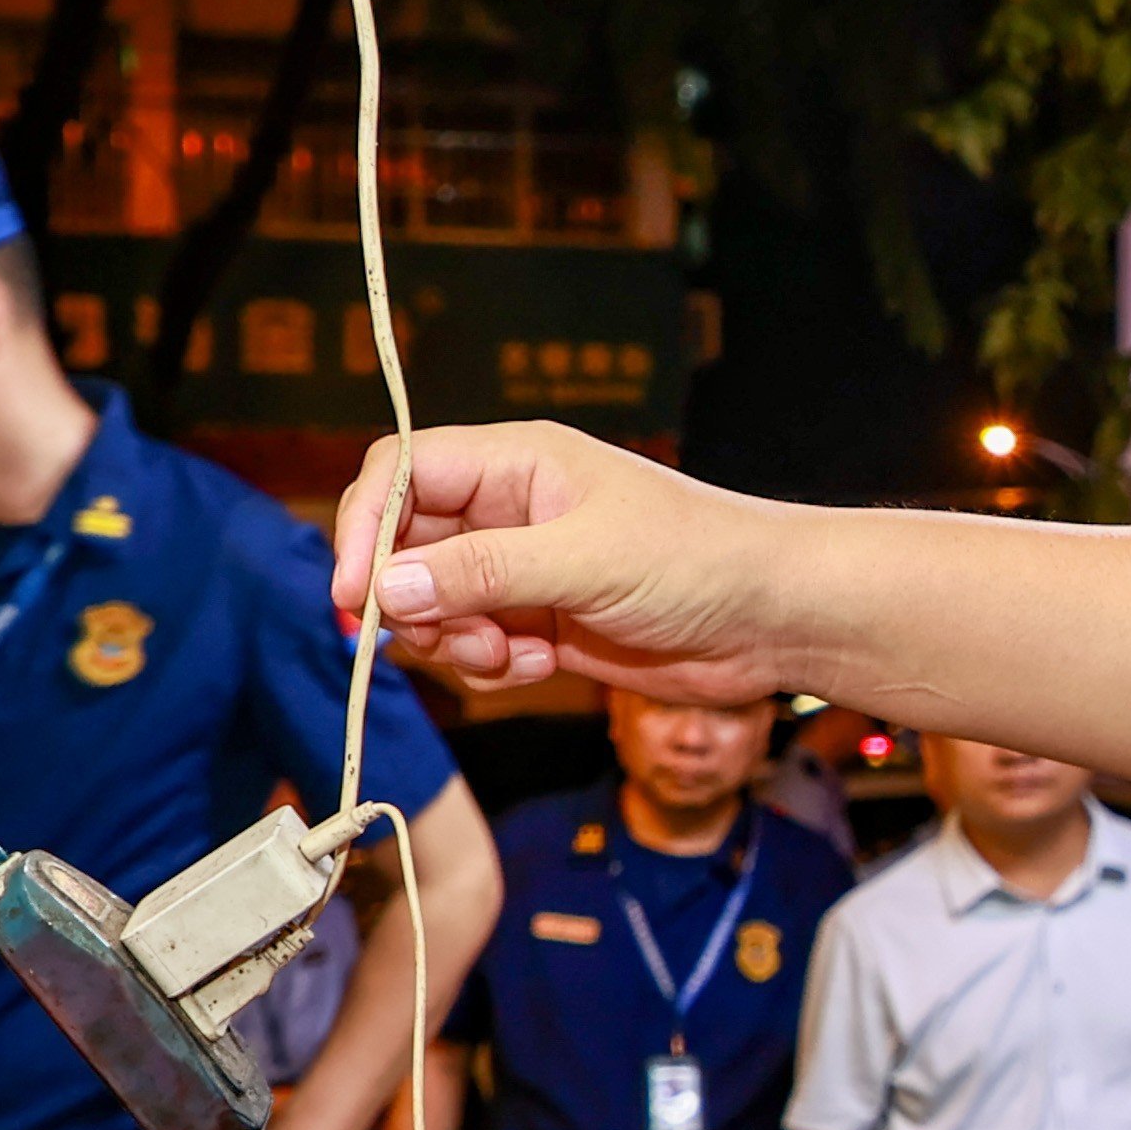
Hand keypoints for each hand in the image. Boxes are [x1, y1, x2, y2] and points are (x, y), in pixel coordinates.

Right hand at [333, 422, 800, 700]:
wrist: (774, 619)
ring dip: (452, 641)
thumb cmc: (699, 559)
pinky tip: (540, 665)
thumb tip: (388, 587)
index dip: (363, 526)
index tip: (356, 593)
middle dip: (410, 601)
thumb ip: (485, 572)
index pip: (400, 473)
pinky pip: (474, 647)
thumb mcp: (586, 559)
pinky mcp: (540, 624)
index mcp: (516, 462)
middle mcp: (508, 511)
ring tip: (508, 655)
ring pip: (433, 606)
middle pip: (404, 548)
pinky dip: (491, 667)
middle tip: (444, 639)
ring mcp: (522, 570)